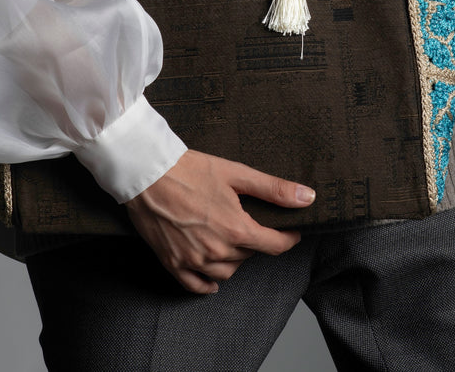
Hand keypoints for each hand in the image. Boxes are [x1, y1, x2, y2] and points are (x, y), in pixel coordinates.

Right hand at [124, 149, 315, 294]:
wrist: (146, 172)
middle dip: (256, 241)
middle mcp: (217, 251)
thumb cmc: (190, 169)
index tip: (291, 231)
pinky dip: (208, 283)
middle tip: (250, 223)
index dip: (288, 238)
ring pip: (227, 271)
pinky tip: (214, 276)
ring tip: (232, 239)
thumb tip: (308, 197)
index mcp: (236, 230)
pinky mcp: (172, 263)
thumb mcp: (236, 173)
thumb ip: (274, 189)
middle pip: (250, 256)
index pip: (274, 246)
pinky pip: (197, 286)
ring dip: (235, 258)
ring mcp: (193, 261)